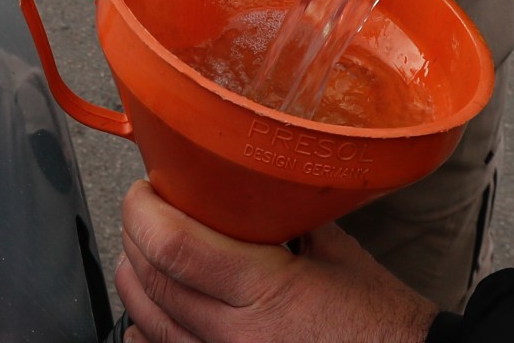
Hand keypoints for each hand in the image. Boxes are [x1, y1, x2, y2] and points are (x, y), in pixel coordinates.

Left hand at [115, 183, 434, 342]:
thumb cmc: (379, 322)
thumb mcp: (336, 253)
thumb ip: (284, 218)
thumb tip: (249, 186)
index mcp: (265, 291)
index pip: (173, 247)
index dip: (144, 210)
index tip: (147, 189)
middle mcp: (234, 337)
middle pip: (149, 281)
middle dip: (134, 236)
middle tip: (146, 209)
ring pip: (145, 322)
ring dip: (137, 278)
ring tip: (147, 250)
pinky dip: (148, 327)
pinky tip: (158, 307)